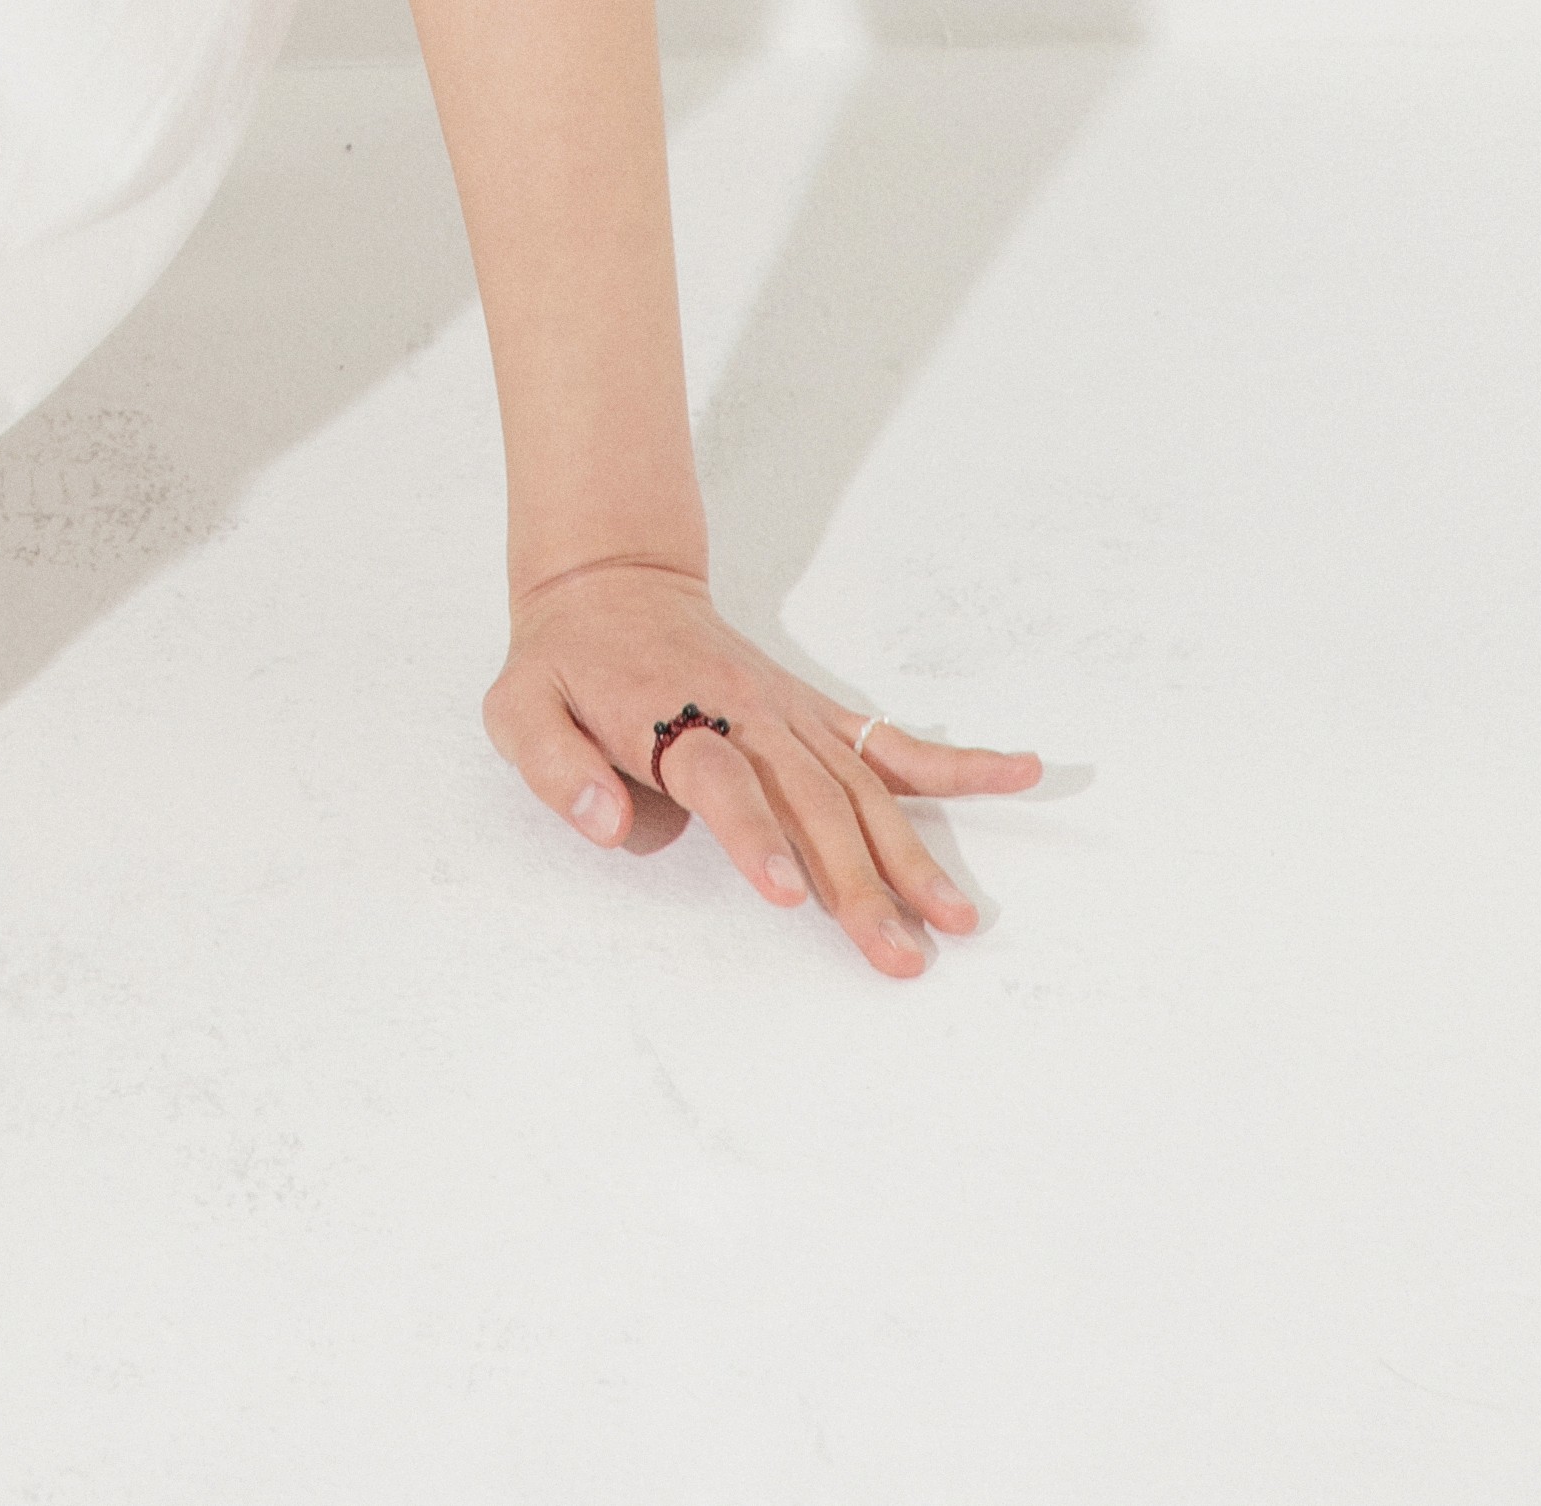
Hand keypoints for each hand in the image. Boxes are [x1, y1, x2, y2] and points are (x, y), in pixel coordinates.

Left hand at [487, 556, 1040, 981]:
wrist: (609, 584)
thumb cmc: (563, 665)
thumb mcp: (518, 709)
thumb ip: (552, 765)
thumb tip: (605, 820)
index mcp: (670, 718)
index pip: (722, 782)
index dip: (755, 837)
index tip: (788, 895)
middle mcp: (744, 715)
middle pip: (809, 801)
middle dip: (855, 882)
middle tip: (898, 956)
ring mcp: (789, 714)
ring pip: (860, 786)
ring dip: (910, 853)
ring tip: (957, 918)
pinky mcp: (813, 712)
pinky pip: (889, 739)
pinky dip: (957, 761)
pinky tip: (1021, 774)